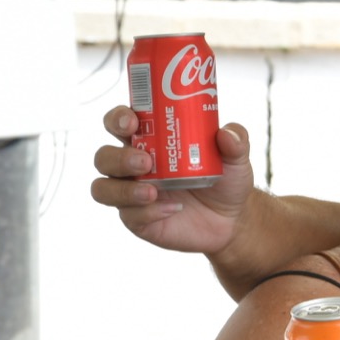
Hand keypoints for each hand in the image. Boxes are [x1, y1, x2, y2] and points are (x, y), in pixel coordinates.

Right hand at [90, 105, 253, 254]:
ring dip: (124, 189)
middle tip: (146, 161)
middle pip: (103, 156)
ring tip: (153, 191)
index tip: (132, 122)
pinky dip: (148, 212)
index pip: (119, 123)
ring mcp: (132, 193)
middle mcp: (132, 166)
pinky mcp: (138, 220)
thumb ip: (236, 141)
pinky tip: (172, 209)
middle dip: (118, 158)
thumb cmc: (225, 180)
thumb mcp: (235, 159)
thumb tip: (228, 133)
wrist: (233, 219)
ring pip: (103, 188)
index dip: (117, 119)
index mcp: (148, 140)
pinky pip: (129, 216)